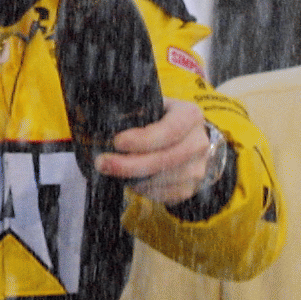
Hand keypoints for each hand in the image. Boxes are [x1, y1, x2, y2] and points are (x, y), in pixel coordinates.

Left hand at [95, 98, 212, 204]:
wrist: (186, 138)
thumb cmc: (159, 119)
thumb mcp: (151, 105)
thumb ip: (133, 110)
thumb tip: (101, 119)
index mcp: (189, 116)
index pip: (170, 130)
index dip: (143, 139)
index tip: (117, 142)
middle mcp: (199, 142)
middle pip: (166, 159)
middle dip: (129, 164)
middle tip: (102, 163)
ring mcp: (198, 167)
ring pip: (164, 180)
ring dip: (134, 178)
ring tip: (111, 170)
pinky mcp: (191, 187)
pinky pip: (165, 194)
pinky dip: (144, 189)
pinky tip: (130, 180)